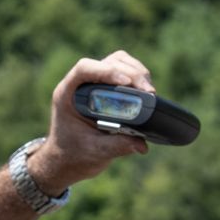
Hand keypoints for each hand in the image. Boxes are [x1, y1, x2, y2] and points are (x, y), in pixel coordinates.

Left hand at [29, 50, 155, 194]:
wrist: (69, 158)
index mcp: (68, 95)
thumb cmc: (75, 154)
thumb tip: (141, 144)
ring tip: (150, 92)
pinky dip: (139, 78)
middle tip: (149, 93)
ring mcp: (95, 83)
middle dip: (131, 73)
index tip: (127, 83)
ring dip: (137, 72)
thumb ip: (116, 146)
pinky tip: (147, 94)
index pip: (85, 69)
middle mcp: (81, 84)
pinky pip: (126, 72)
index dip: (107, 71)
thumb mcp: (95, 152)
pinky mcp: (108, 88)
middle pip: (108, 62)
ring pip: (119, 61)